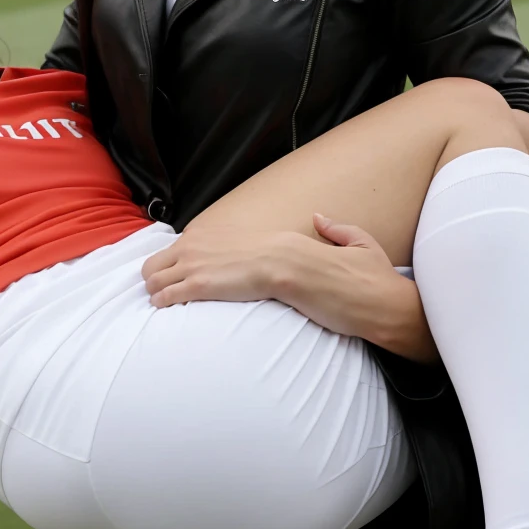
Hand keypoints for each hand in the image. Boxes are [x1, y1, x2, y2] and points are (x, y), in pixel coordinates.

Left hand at [142, 217, 437, 362]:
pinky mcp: (239, 284)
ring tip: (158, 304)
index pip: (212, 242)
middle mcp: (250, 247)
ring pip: (174, 269)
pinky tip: (162, 308)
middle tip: (159, 292)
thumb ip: (334, 229)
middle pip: (179, 252)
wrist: (371, 295)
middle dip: (163, 272)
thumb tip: (322, 219)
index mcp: (269, 241)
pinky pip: (187, 288)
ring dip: (162, 287)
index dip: (188, 257)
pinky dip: (170, 298)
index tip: (176, 270)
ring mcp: (241, 264)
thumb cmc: (365, 279)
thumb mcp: (355, 245)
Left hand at [142, 225, 295, 307]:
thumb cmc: (260, 251)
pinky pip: (165, 296)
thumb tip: (214, 254)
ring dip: (154, 293)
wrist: (275, 259)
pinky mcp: (197, 286)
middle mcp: (188, 249)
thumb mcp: (230, 238)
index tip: (169, 276)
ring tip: (161, 301)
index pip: (165, 252)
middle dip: (151, 280)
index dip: (165, 267)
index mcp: (195, 236)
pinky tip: (164, 306)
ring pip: (153, 282)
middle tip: (159, 290)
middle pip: (150, 267)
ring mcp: (191, 267)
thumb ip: (214, 244)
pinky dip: (160, 302)